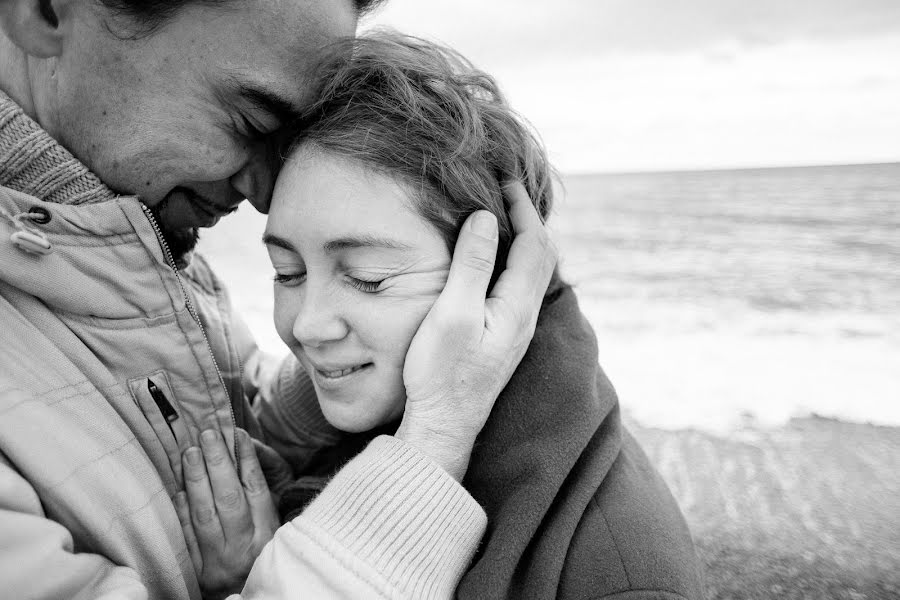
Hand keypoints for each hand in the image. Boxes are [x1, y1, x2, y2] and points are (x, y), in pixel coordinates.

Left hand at [174, 428, 278, 599]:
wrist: (245, 599)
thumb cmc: (260, 555)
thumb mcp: (273, 525)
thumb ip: (261, 492)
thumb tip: (244, 449)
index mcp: (268, 534)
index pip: (256, 489)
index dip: (247, 460)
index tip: (238, 434)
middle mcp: (245, 548)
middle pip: (230, 498)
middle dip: (218, 462)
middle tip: (208, 434)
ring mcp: (219, 561)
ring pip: (205, 514)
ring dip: (196, 480)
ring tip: (191, 452)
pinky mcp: (198, 573)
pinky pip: (187, 537)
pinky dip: (182, 511)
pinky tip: (179, 487)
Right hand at [398, 182, 556, 479]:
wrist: (444, 425)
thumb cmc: (442, 373)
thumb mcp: (453, 314)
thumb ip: (473, 265)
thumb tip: (487, 219)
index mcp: (518, 307)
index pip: (535, 244)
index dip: (524, 210)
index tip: (506, 183)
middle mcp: (525, 317)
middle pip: (541, 257)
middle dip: (528, 220)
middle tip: (505, 193)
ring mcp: (516, 330)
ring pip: (531, 273)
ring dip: (522, 241)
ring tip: (501, 219)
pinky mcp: (503, 339)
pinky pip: (518, 287)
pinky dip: (511, 261)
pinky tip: (492, 262)